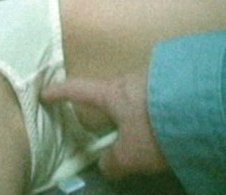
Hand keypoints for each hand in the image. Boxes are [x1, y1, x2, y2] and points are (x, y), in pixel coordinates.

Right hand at [41, 71, 168, 178]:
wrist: (201, 108)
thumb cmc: (154, 127)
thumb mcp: (131, 154)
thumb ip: (113, 161)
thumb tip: (105, 165)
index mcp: (111, 94)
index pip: (77, 90)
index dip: (59, 93)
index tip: (44, 93)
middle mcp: (130, 81)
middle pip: (112, 94)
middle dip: (110, 108)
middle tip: (111, 126)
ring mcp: (155, 79)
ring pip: (139, 97)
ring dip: (139, 112)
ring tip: (147, 132)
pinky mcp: (177, 85)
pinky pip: (160, 98)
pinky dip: (159, 112)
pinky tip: (168, 126)